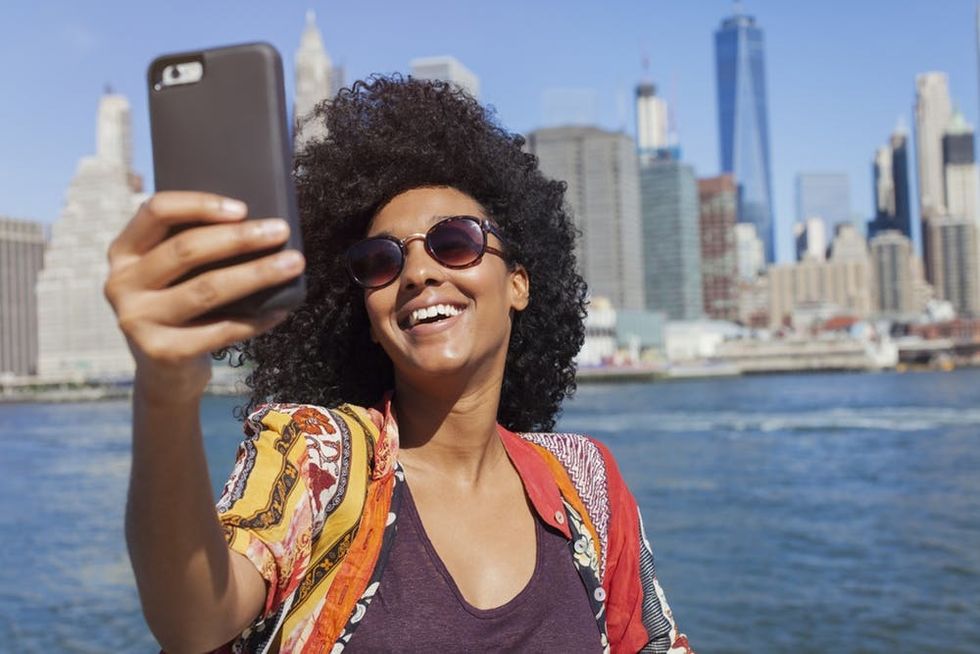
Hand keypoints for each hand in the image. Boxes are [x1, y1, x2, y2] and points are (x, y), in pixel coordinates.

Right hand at [104, 191, 304, 403]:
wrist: (165, 376)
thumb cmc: (180, 312)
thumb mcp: (174, 277)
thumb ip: (194, 250)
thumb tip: (258, 225)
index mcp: (124, 254)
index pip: (156, 211)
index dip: (199, 204)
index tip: (243, 208)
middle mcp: (121, 284)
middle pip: (186, 250)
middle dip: (240, 237)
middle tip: (280, 231)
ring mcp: (137, 320)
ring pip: (207, 288)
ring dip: (257, 273)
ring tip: (293, 263)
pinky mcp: (161, 352)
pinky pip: (220, 330)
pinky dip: (256, 320)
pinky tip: (281, 310)